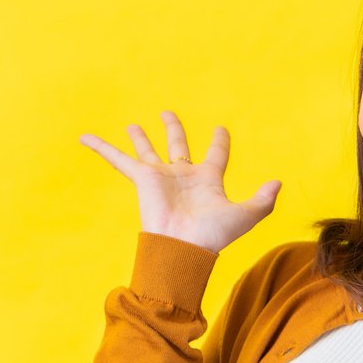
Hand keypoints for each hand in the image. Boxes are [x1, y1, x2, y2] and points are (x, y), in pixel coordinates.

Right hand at [79, 109, 281, 253]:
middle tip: (166, 114)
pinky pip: (118, 159)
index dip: (219, 141)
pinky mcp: (142, 179)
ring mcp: (161, 177)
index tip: (220, 129)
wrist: (183, 248)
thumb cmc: (213, 235)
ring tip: (133, 125)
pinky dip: (102, 148)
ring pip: (148, 150)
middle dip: (173, 129)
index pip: (215, 155)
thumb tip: (278, 183)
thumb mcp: (245, 215)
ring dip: (140, 137)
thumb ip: (263, 200)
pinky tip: (85, 137)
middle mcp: (182, 176)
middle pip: (177, 145)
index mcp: (208, 180)